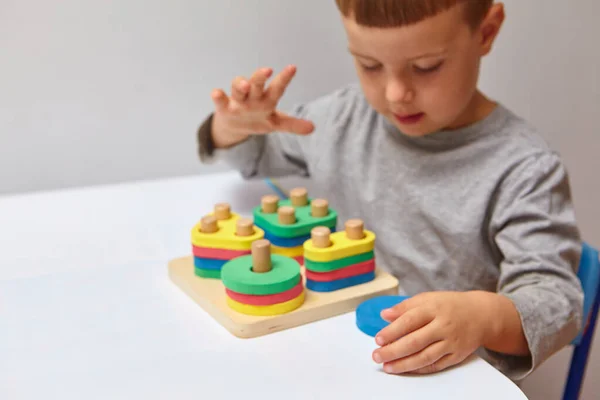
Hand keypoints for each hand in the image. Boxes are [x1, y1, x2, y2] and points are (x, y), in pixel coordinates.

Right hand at [210, 65, 314, 147]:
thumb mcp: (276, 122)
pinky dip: (218, 96)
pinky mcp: (225, 108)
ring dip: (240, 84)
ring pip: (238, 88)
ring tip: (245, 84)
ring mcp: (238, 101)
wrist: (236, 126)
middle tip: (267, 70)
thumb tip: (313, 128)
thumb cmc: (258, 118)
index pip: (277, 87)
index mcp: (267, 99)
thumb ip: (292, 124)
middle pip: (257, 83)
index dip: (284, 78)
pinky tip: (216, 92)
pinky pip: (220, 101)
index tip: (292, 67)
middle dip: (260, 76)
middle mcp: (253, 96)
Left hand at [372, 291, 488, 374]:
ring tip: (388, 367)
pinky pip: (435, 366)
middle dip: (393, 351)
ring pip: (424, 357)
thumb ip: (405, 307)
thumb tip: (384, 315)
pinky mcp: (457, 356)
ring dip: (403, 364)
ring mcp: (451, 343)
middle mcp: (443, 326)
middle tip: (377, 356)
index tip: (378, 339)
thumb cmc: (450, 305)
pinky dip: (419, 369)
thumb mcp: (428, 298)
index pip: (409, 321)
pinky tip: (406, 369)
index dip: (392, 331)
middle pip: (415, 342)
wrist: (482, 315)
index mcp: (434, 309)